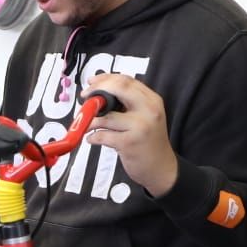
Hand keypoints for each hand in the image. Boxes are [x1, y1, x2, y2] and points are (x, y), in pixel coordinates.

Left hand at [85, 72, 178, 196]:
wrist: (161, 167)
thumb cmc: (148, 141)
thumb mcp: (145, 116)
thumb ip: (128, 102)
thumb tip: (99, 89)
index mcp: (152, 100)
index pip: (126, 81)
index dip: (105, 79)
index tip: (91, 83)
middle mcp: (149, 111)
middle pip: (118, 89)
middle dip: (96, 91)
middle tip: (85, 99)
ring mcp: (140, 127)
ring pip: (106, 116)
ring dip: (91, 120)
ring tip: (88, 124)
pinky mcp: (129, 144)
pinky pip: (103, 135)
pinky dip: (93, 136)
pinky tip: (92, 138)